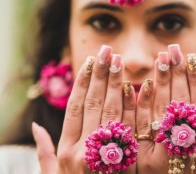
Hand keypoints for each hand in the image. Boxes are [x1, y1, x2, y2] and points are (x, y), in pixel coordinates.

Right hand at [32, 45, 136, 173]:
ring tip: (121, 60)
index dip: (83, 81)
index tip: (90, 61)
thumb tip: (34, 126)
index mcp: (66, 151)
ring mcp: (108, 155)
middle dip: (101, 74)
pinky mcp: (131, 161)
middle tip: (107, 50)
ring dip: (118, 82)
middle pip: (94, 103)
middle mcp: (84, 151)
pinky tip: (146, 86)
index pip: (75, 106)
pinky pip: (135, 127)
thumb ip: (44, 153)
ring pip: (114, 110)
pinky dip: (139, 105)